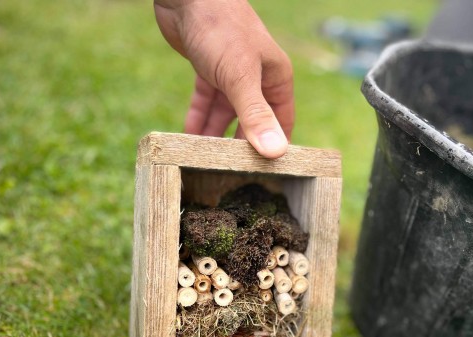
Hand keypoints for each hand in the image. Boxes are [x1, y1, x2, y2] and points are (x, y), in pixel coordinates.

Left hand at [154, 0, 293, 157]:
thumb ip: (255, 115)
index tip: (264, 173)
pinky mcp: (208, 69)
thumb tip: (274, 152)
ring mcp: (232, 74)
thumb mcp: (240, 77)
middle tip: (230, 171)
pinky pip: (206, 101)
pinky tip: (189, 137)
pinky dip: (199, 118)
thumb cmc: (221, 27)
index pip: (282, 121)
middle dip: (241, 145)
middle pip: (253, 121)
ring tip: (205, 159)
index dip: (275, 146)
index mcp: (276, 78)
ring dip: (216, 134)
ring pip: (227, 114)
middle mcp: (258, 78)